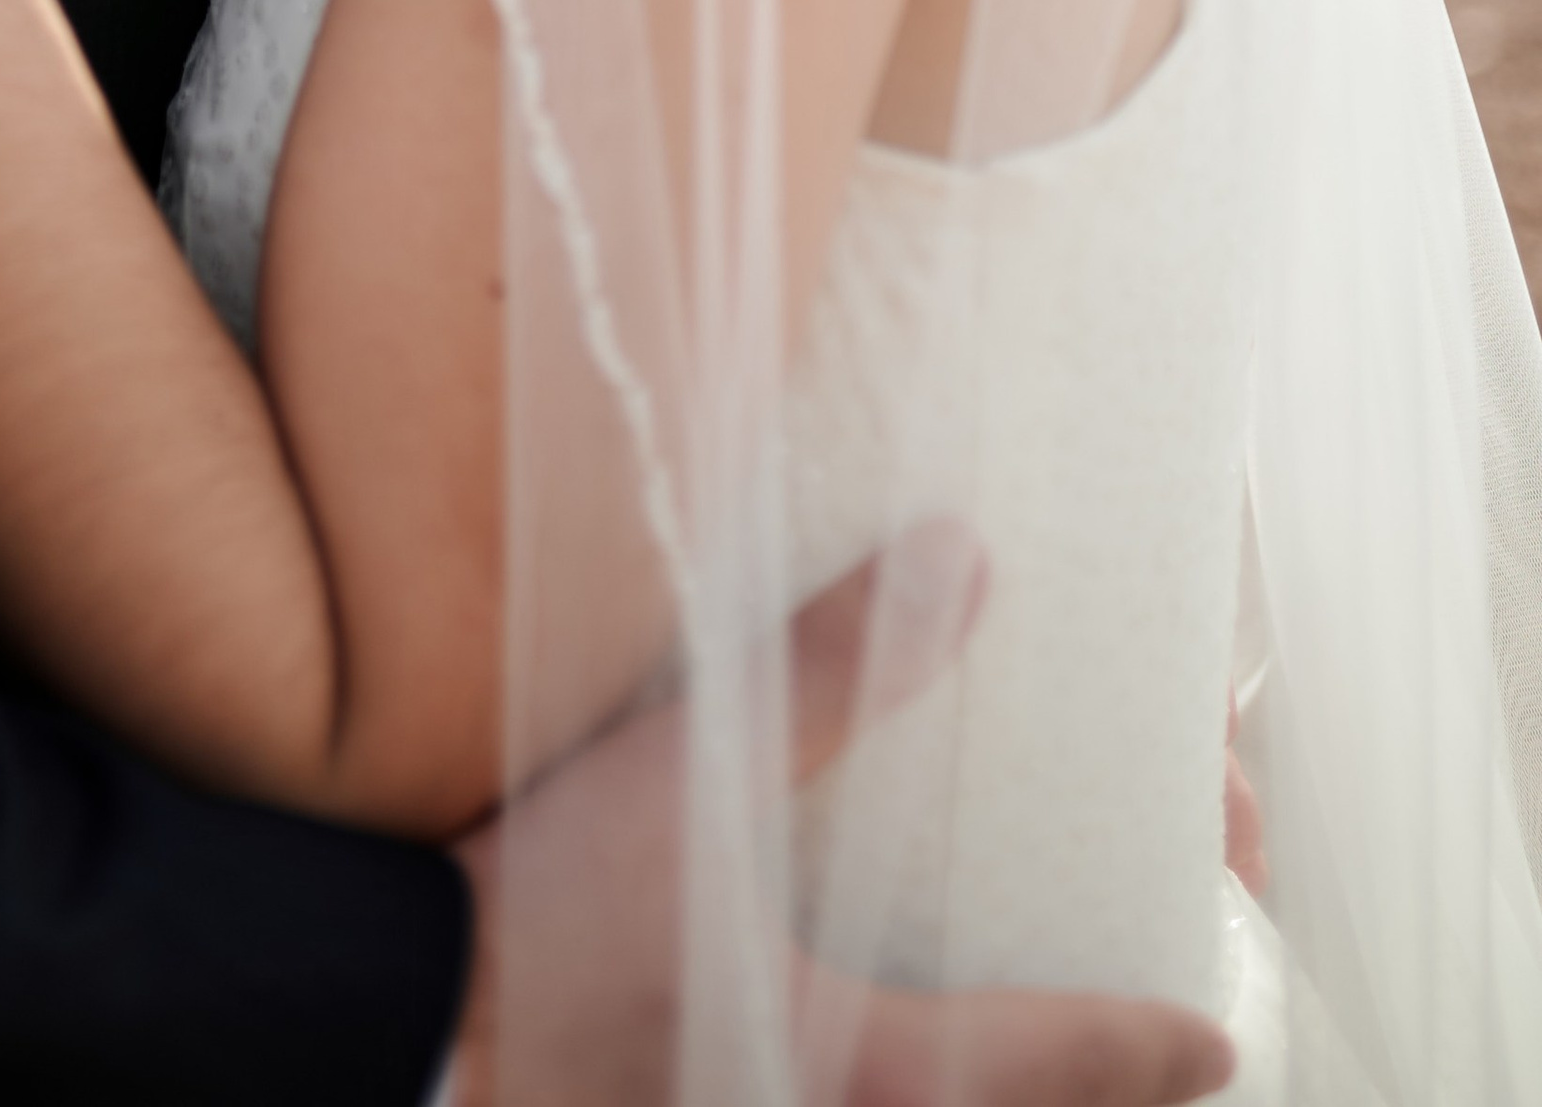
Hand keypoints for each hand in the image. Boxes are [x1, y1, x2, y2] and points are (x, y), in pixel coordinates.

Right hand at [448, 525, 1234, 1105]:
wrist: (403, 1022)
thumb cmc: (539, 913)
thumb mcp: (688, 775)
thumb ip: (827, 673)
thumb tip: (962, 564)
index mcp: (868, 1064)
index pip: (1054, 1058)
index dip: (1145, 1045)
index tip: (1213, 1041)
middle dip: (1099, 1088)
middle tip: (1160, 1048)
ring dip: (994, 1099)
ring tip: (1023, 1058)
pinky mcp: (689, 1104)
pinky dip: (890, 1095)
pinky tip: (856, 1052)